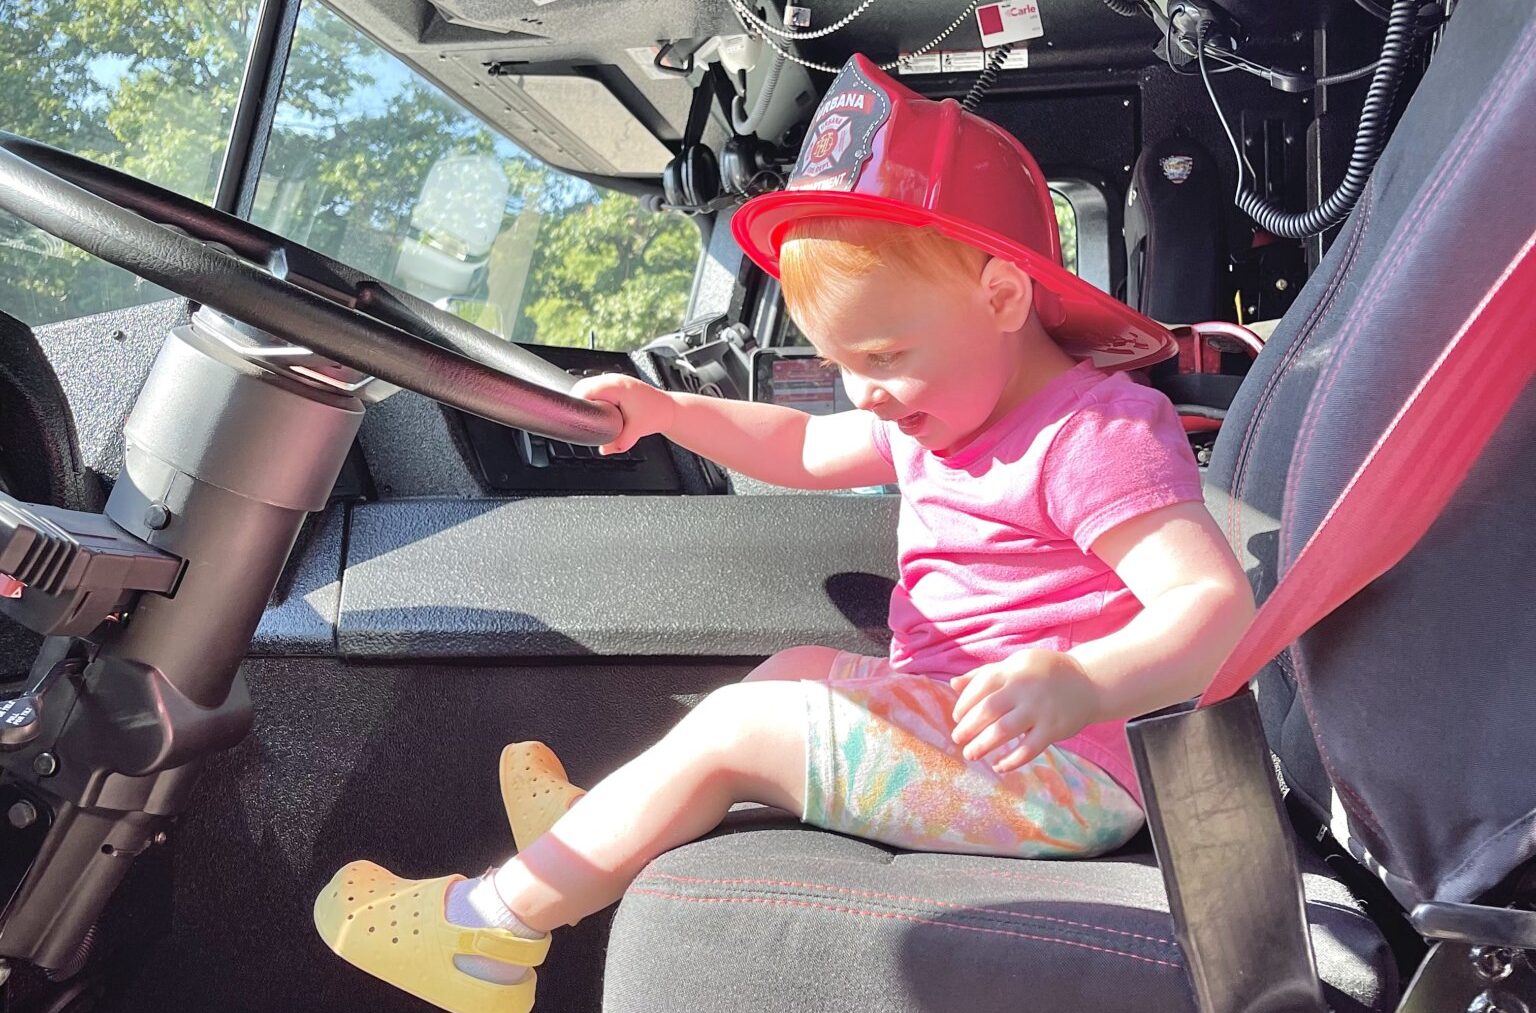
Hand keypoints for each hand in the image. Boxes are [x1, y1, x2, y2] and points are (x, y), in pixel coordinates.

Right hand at [570, 373, 675, 454]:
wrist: (668, 409)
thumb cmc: (655, 414)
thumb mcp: (636, 431)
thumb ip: (619, 442)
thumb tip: (603, 450)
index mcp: (616, 386)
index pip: (585, 391)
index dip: (580, 405)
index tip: (582, 420)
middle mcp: (613, 379)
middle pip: (583, 387)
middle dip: (581, 404)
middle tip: (586, 422)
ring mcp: (614, 380)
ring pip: (588, 387)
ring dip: (586, 401)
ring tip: (592, 417)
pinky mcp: (615, 385)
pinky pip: (596, 389)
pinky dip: (593, 399)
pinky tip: (598, 411)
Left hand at [949, 650, 1100, 774]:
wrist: (1089, 682)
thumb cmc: (1043, 673)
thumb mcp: (1015, 665)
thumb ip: (985, 675)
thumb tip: (952, 684)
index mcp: (1012, 670)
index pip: (980, 686)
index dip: (964, 703)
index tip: (957, 717)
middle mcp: (1024, 688)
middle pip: (988, 710)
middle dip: (968, 727)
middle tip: (957, 739)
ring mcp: (1039, 709)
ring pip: (1004, 730)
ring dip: (983, 745)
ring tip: (971, 754)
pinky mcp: (1053, 728)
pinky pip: (1029, 749)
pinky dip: (1011, 761)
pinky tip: (999, 767)